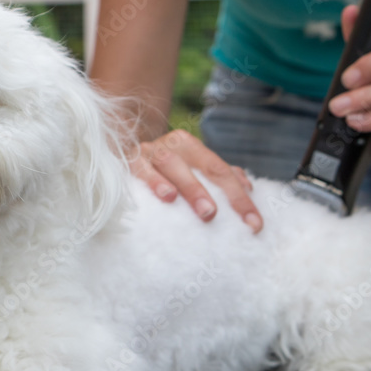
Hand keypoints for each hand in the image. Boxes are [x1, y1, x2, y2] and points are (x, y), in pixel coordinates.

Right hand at [131, 129, 262, 231]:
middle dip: (223, 193)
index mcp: (191, 146)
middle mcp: (173, 145)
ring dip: (192, 187)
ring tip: (207, 212)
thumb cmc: (159, 169)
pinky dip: (156, 181)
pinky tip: (167, 197)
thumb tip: (249, 186)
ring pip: (174, 163)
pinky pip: (142, 170)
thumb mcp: (188, 168)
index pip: (222, 171)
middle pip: (205, 165)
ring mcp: (150, 151)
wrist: (115, 148)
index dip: (241, 197)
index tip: (255, 224)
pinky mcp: (127, 161)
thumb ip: (217, 174)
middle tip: (245, 221)